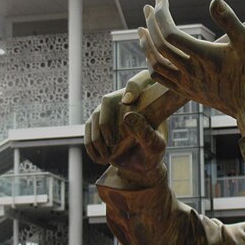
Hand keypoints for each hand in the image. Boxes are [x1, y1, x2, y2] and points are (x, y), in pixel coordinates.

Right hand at [85, 70, 167, 184]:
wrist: (142, 163)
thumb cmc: (153, 151)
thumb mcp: (155, 145)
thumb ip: (146, 132)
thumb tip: (127, 116)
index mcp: (148, 100)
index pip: (139, 81)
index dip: (133, 87)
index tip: (128, 100)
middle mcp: (127, 99)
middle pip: (109, 100)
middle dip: (107, 122)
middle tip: (112, 142)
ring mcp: (110, 109)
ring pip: (96, 114)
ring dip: (98, 136)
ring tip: (108, 154)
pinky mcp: (99, 121)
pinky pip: (89, 127)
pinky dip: (92, 143)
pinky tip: (100, 157)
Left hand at [140, 0, 244, 134]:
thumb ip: (230, 20)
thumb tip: (214, 0)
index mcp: (204, 56)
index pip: (169, 33)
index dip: (161, 14)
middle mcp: (191, 72)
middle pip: (158, 45)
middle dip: (151, 23)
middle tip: (148, 6)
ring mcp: (187, 84)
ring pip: (155, 64)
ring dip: (146, 45)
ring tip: (142, 29)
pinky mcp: (188, 92)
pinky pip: (161, 79)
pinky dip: (152, 63)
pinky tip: (153, 54)